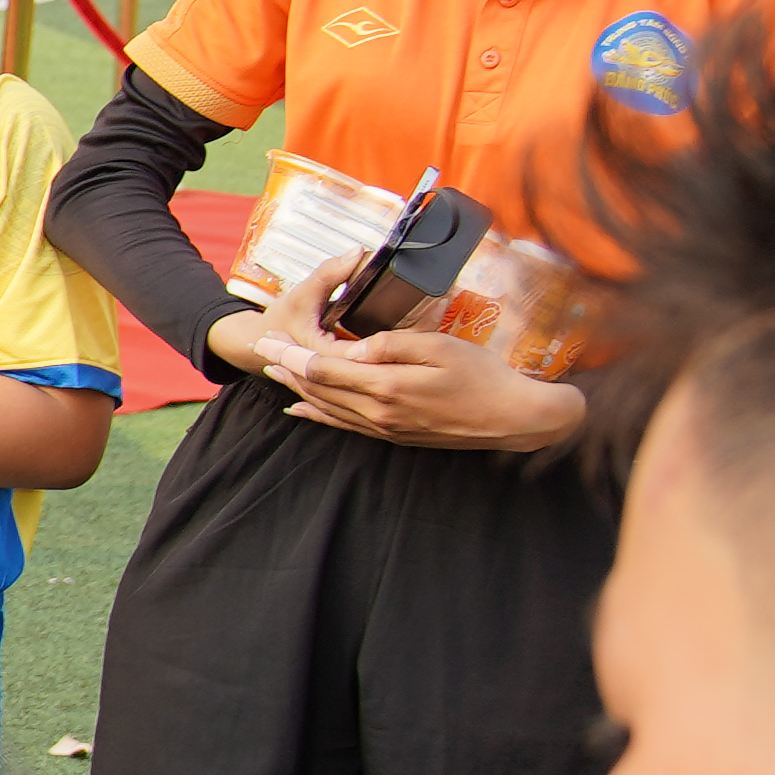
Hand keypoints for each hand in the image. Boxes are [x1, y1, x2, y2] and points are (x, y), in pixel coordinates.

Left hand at [235, 271, 582, 449]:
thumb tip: (354, 347)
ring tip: (274, 372)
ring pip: (327, 408)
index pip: (323, 369)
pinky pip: (344, 426)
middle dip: (286, 369)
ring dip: (297, 389)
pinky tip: (300, 410)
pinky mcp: (394, 436)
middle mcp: (379, 413)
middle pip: (318, 390)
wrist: (513, 418)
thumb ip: (392, 345)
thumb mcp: (440, 347)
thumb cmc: (483, 375)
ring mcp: (385, 429)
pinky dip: (317, 415)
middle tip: (261, 349)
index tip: (268, 338)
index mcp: (387, 387)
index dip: (291, 354)